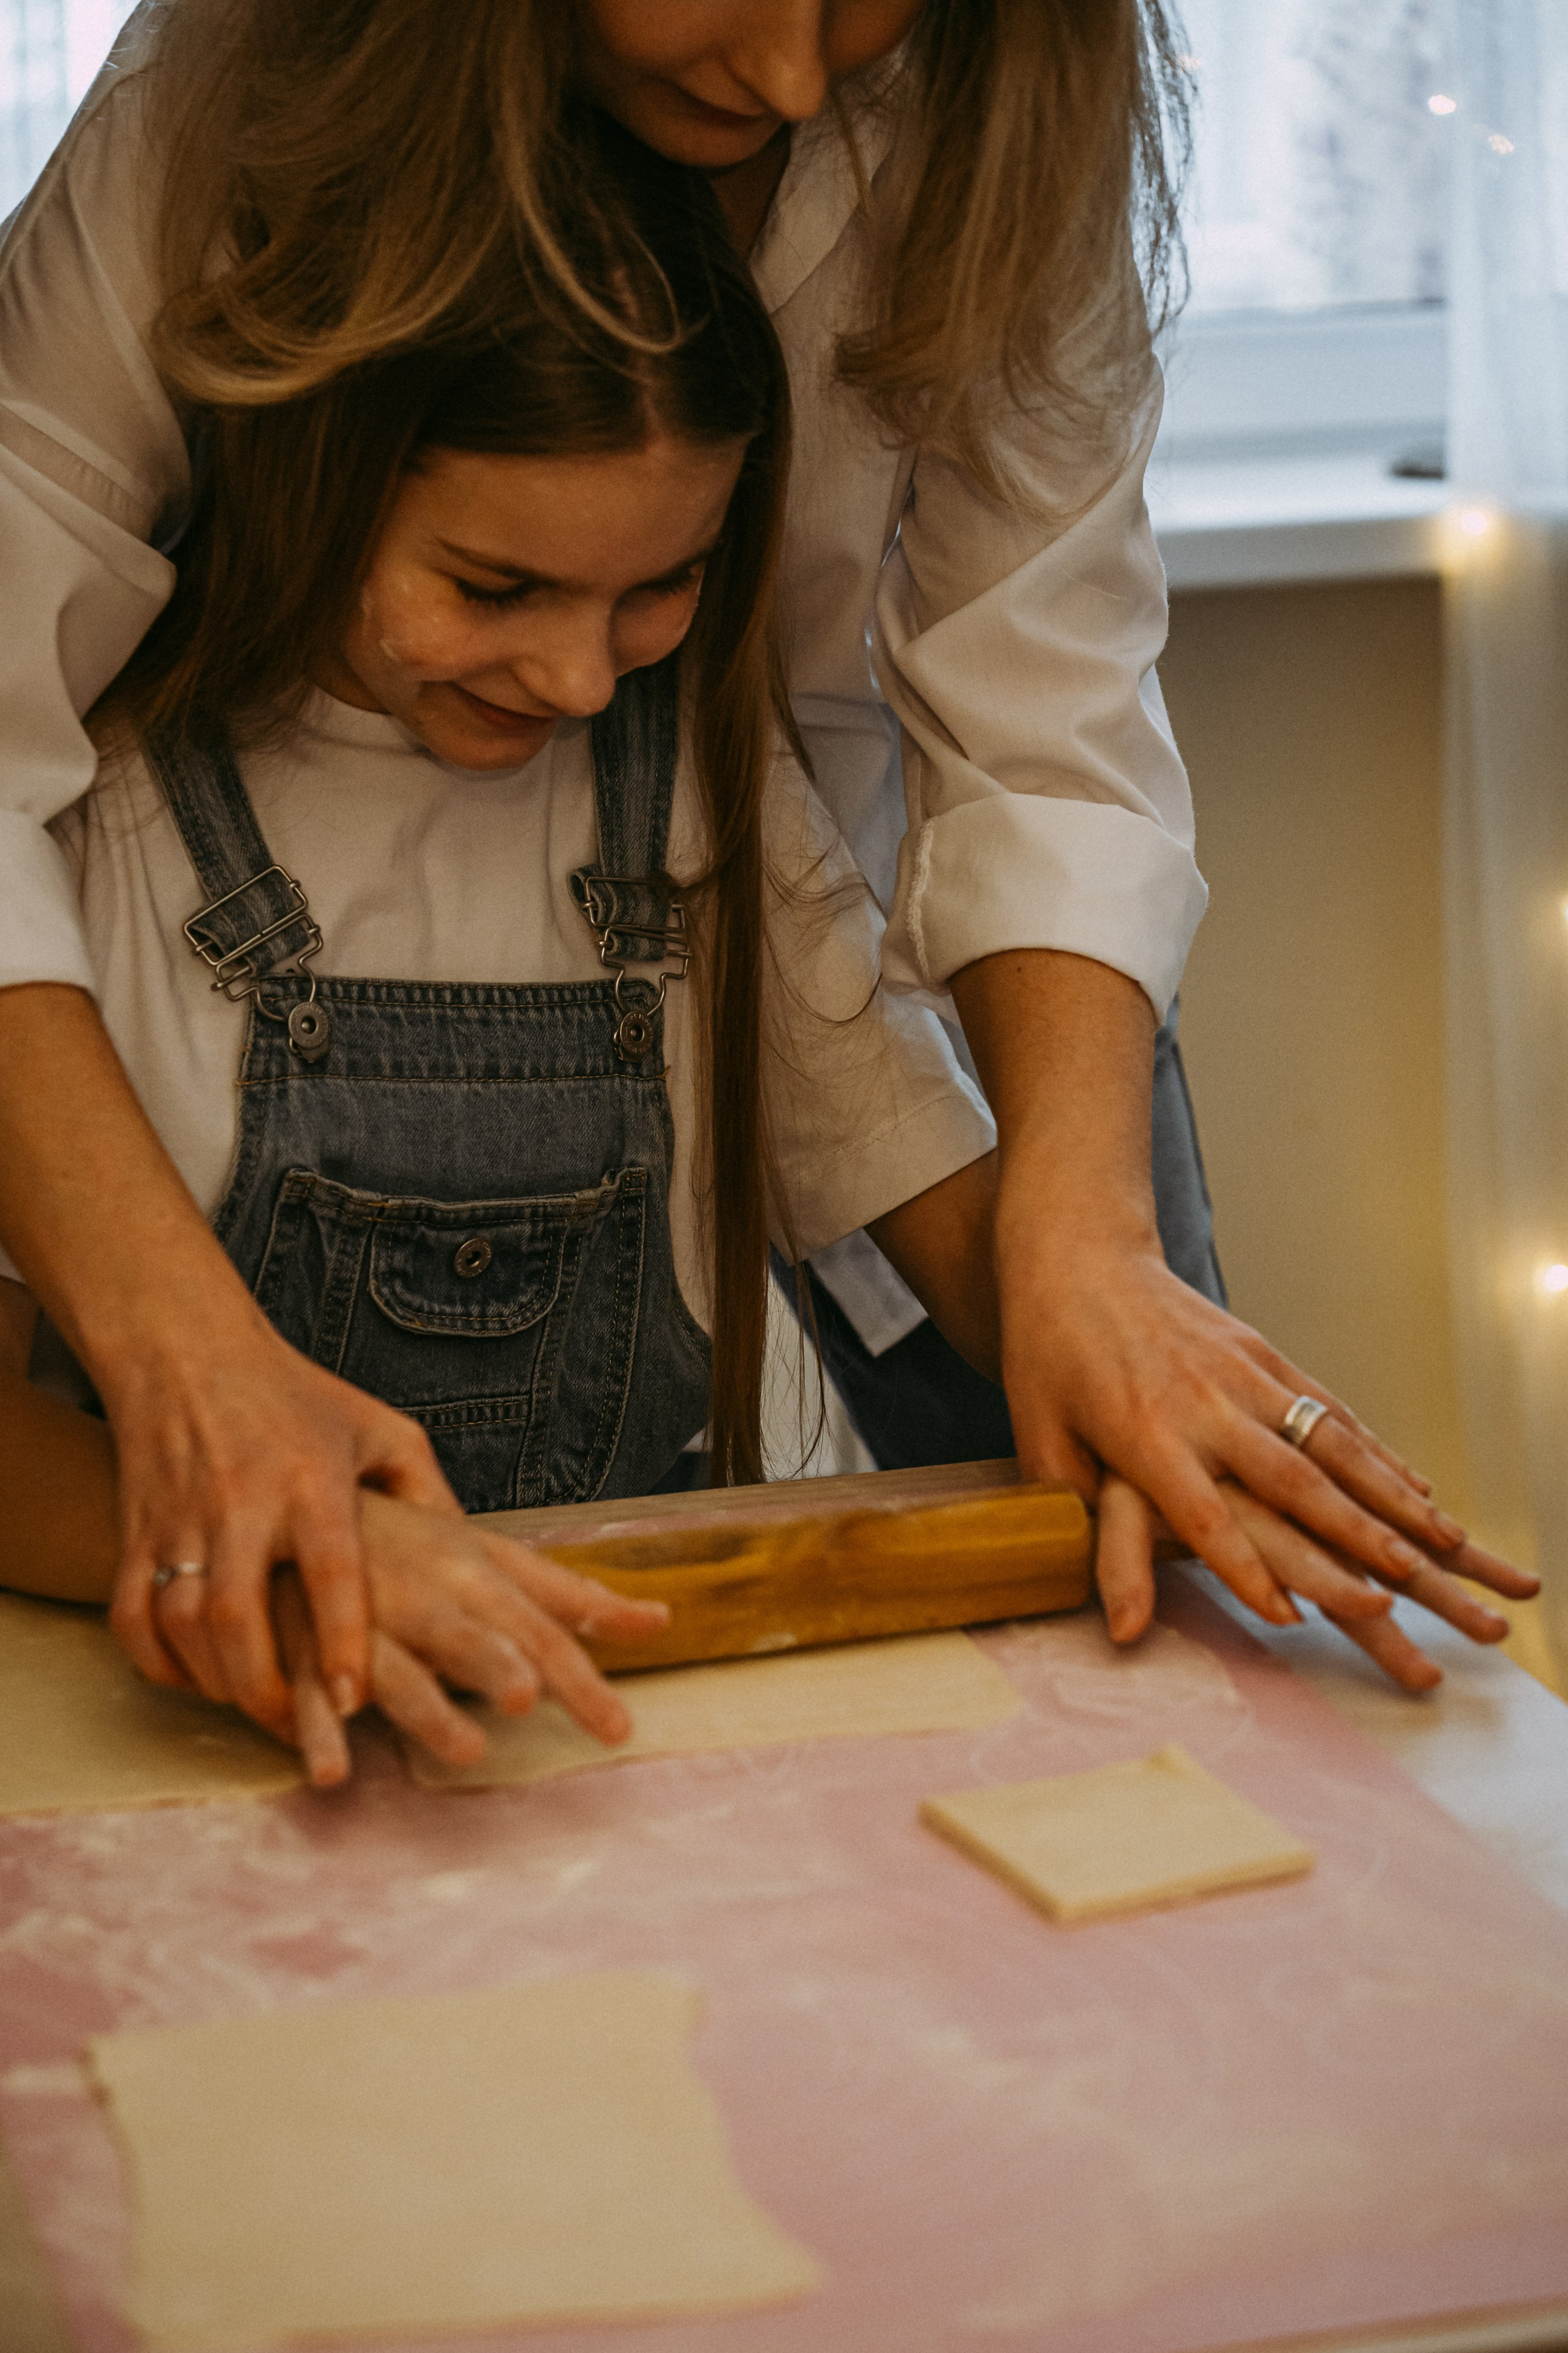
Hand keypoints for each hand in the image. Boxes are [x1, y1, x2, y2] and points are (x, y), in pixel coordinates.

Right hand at [112, 1293, 458, 1743]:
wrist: (187, 1350)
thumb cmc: (298, 1397)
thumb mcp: (382, 1431)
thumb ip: (430, 1496)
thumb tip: (486, 1562)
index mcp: (312, 1477)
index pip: (328, 1567)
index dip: (341, 1636)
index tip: (356, 1695)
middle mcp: (242, 1500)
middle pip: (239, 1609)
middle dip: (264, 1682)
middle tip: (297, 1721)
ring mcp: (181, 1517)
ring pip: (183, 1620)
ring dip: (216, 1679)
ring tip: (256, 1707)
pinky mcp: (138, 1529)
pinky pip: (133, 1615)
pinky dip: (160, 1661)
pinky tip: (197, 1678)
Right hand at [331, 1490, 669, 1772]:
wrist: (303, 1516)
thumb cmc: (415, 1543)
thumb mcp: (496, 1558)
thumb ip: (573, 1598)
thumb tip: (659, 1621)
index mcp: (474, 1574)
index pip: (537, 1632)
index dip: (577, 1678)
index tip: (618, 1729)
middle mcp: (424, 1597)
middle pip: (466, 1636)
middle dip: (494, 1663)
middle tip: (528, 1696)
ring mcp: (361, 1626)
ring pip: (396, 1670)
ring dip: (428, 1708)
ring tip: (466, 1749)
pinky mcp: (304, 1651)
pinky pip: (308, 1697)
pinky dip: (318, 1731)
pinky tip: (334, 1771)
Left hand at [1001, 1223, 1538, 1684]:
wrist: (1079, 1255)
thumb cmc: (1048, 1355)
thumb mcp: (1039, 1436)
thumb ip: (1076, 1515)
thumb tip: (1104, 1605)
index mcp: (1144, 1432)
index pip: (1203, 1517)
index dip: (1245, 1570)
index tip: (1291, 1616)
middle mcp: (1205, 1403)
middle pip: (1288, 1482)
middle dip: (1349, 1540)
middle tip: (1402, 1590)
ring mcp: (1243, 1372)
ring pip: (1328, 1444)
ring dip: (1386, 1497)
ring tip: (1439, 1546)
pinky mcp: (1263, 1352)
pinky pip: (1329, 1409)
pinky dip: (1375, 1451)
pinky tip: (1414, 1485)